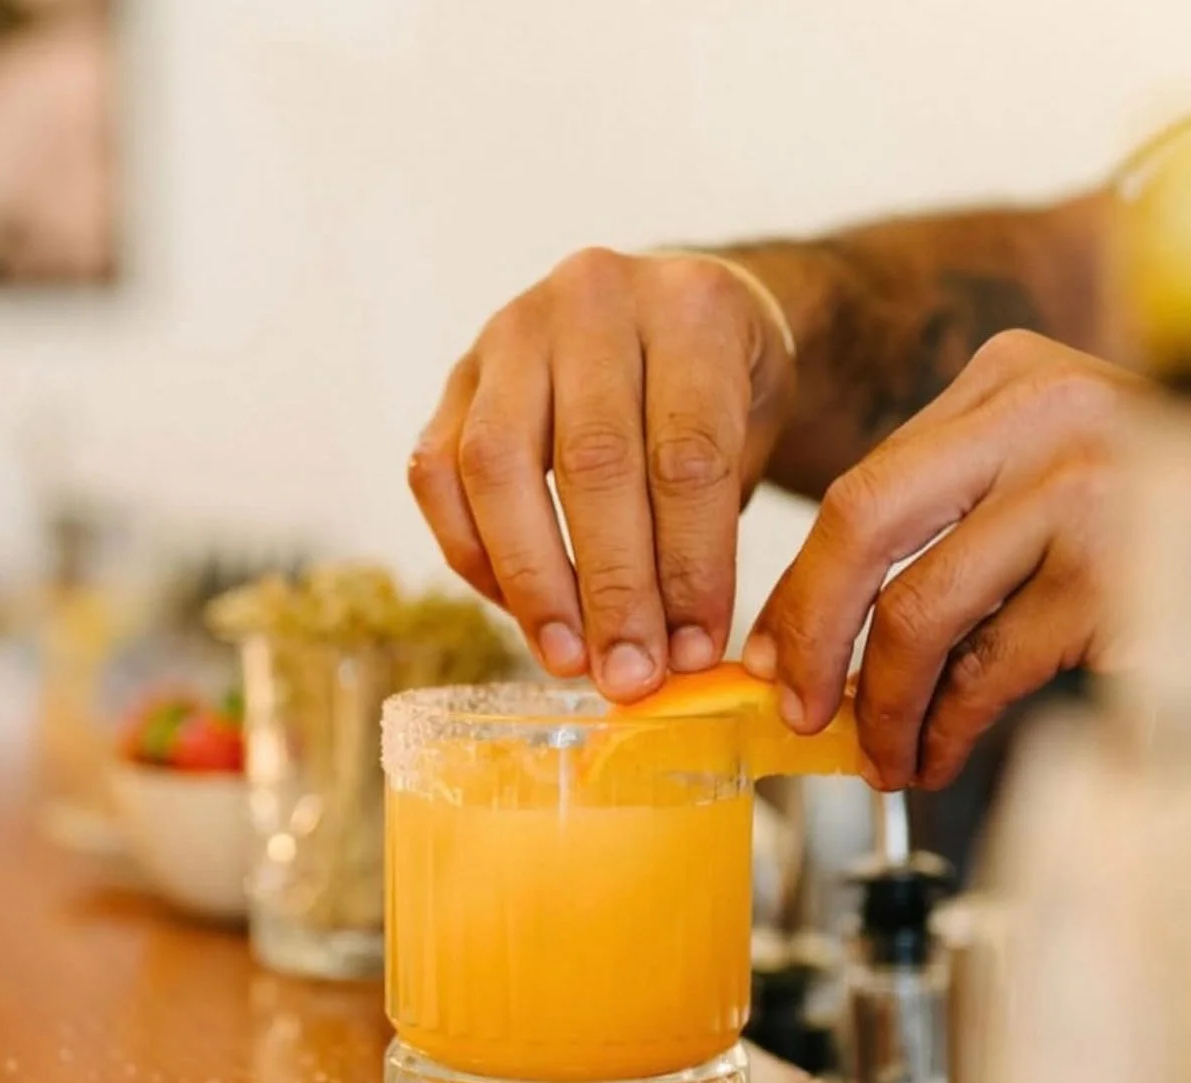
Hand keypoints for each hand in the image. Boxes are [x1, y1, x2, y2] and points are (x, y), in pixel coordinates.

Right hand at [408, 249, 796, 699]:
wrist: (669, 319)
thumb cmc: (720, 393)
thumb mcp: (753, 436)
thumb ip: (716, 529)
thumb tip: (676, 657)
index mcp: (693, 305)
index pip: (687, 455)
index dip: (690, 568)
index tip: (694, 652)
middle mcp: (593, 299)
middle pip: (593, 463)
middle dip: (612, 589)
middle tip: (629, 676)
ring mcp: (511, 330)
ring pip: (496, 465)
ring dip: (532, 581)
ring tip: (567, 659)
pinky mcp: (455, 375)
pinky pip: (436, 473)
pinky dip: (474, 554)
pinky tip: (520, 610)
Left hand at [745, 330, 1137, 790]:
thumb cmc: (1154, 516)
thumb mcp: (1047, 467)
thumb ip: (955, 510)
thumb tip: (829, 621)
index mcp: (1009, 379)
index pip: (864, 485)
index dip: (801, 583)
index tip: (770, 651)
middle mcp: (1043, 417)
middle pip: (863, 525)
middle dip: (811, 633)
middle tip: (798, 710)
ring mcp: (1087, 493)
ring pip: (921, 614)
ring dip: (885, 708)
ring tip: (883, 759)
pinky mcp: (1119, 580)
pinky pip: (989, 671)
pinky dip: (948, 728)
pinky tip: (938, 753)